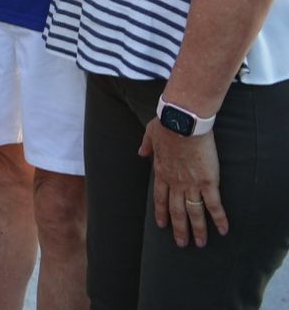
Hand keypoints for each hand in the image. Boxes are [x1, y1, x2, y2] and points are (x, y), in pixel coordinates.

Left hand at [139, 120, 227, 246]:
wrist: (182, 121)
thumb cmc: (166, 123)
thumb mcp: (150, 133)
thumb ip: (146, 145)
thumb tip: (140, 152)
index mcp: (161, 171)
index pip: (160, 197)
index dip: (161, 212)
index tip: (161, 224)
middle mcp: (174, 182)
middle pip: (176, 210)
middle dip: (178, 228)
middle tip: (181, 243)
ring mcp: (191, 183)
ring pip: (193, 212)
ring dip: (197, 229)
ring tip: (199, 243)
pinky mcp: (208, 181)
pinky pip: (213, 204)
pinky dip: (219, 219)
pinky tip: (224, 230)